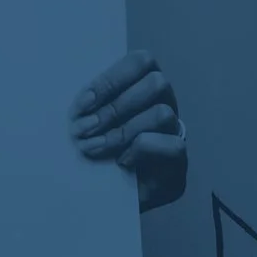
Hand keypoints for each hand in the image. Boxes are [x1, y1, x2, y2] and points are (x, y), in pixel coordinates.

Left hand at [72, 51, 185, 213]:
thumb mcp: (86, 121)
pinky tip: (121, 161)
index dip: (111, 78)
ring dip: (122, 131)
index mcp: (143, 85)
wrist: (105, 194)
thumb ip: (88, 104)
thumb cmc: (92, 150)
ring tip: (94, 147)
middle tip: (83, 129)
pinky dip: (142, 150)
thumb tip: (77, 103)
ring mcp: (175, 132)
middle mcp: (165, 103)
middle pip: (156, 84)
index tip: (83, 103)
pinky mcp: (179, 163)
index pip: (141, 62)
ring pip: (162, 114)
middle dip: (114, 107)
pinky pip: (173, 146)